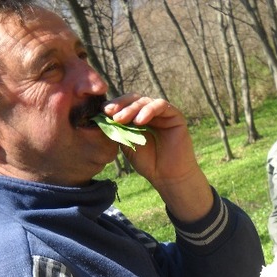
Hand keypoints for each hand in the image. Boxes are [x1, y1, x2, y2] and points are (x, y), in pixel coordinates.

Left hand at [103, 95, 212, 221]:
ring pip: (145, 101)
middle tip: (110, 113)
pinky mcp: (175, 115)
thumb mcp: (127, 144)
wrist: (167, 177)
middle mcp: (150, 112)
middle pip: (133, 99)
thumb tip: (101, 117)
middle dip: (120, 105)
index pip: (124, 104)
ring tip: (121, 119)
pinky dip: (149, 110)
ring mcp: (163, 113)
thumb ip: (118, 129)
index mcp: (138, 117)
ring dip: (131, 108)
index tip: (101, 112)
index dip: (113, 106)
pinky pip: (161, 106)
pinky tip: (139, 121)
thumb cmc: (148, 163)